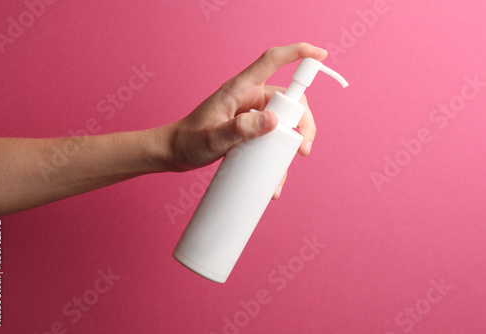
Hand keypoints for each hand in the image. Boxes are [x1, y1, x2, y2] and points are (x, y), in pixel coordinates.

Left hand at [158, 43, 327, 198]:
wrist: (175, 153)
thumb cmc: (188, 140)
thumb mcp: (213, 138)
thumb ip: (240, 129)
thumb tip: (274, 121)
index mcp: (239, 89)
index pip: (272, 61)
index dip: (297, 53)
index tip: (320, 55)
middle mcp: (249, 99)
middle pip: (289, 101)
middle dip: (303, 123)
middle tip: (303, 149)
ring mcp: (251, 115)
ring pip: (284, 122)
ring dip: (291, 144)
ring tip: (284, 172)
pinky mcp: (250, 131)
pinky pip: (272, 138)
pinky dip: (277, 156)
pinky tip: (275, 178)